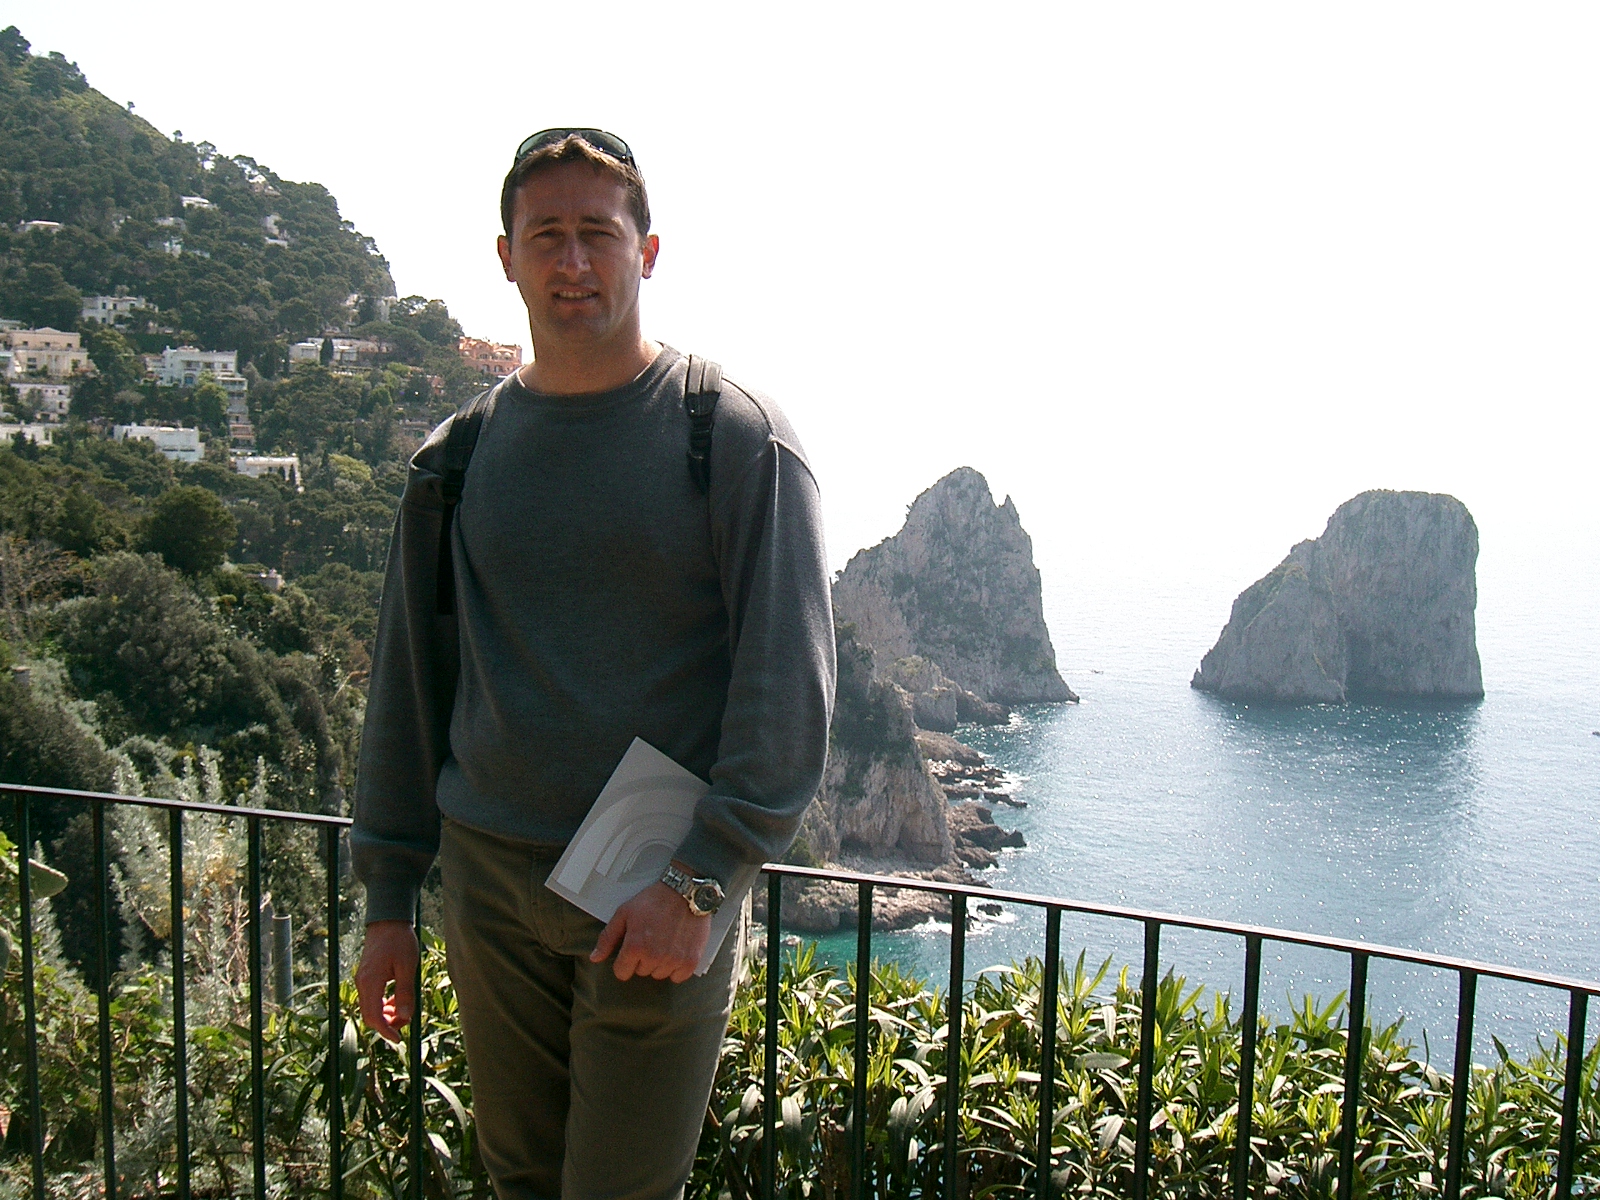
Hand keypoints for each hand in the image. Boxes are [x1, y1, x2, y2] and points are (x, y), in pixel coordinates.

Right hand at [356, 919, 418, 1042]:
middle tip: (407, 1021)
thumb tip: (405, 1016)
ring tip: (405, 1010)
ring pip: (371, 1008)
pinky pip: (372, 998)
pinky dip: (384, 1004)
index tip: (398, 1039)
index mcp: (371, 982)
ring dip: (387, 1014)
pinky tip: (398, 1000)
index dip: (385, 1031)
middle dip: (388, 1024)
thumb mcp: (407, 966)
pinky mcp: (366, 977)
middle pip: (370, 1015)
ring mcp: (362, 980)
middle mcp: (362, 983)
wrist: (388, 920)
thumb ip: (405, 992)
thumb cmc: (399, 940)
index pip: (373, 1016)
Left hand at [591, 881, 709, 983]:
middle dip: (643, 959)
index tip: (633, 948)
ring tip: (665, 941)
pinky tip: (677, 950)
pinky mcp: (690, 960)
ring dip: (660, 963)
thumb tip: (594, 958)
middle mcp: (653, 957)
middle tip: (651, 938)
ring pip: (659, 974)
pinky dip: (677, 967)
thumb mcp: (624, 913)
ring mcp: (673, 960)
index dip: (624, 961)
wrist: (686, 891)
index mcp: (634, 947)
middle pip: (641, 972)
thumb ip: (608, 938)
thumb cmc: (653, 900)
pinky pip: (678, 977)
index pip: (622, 972)